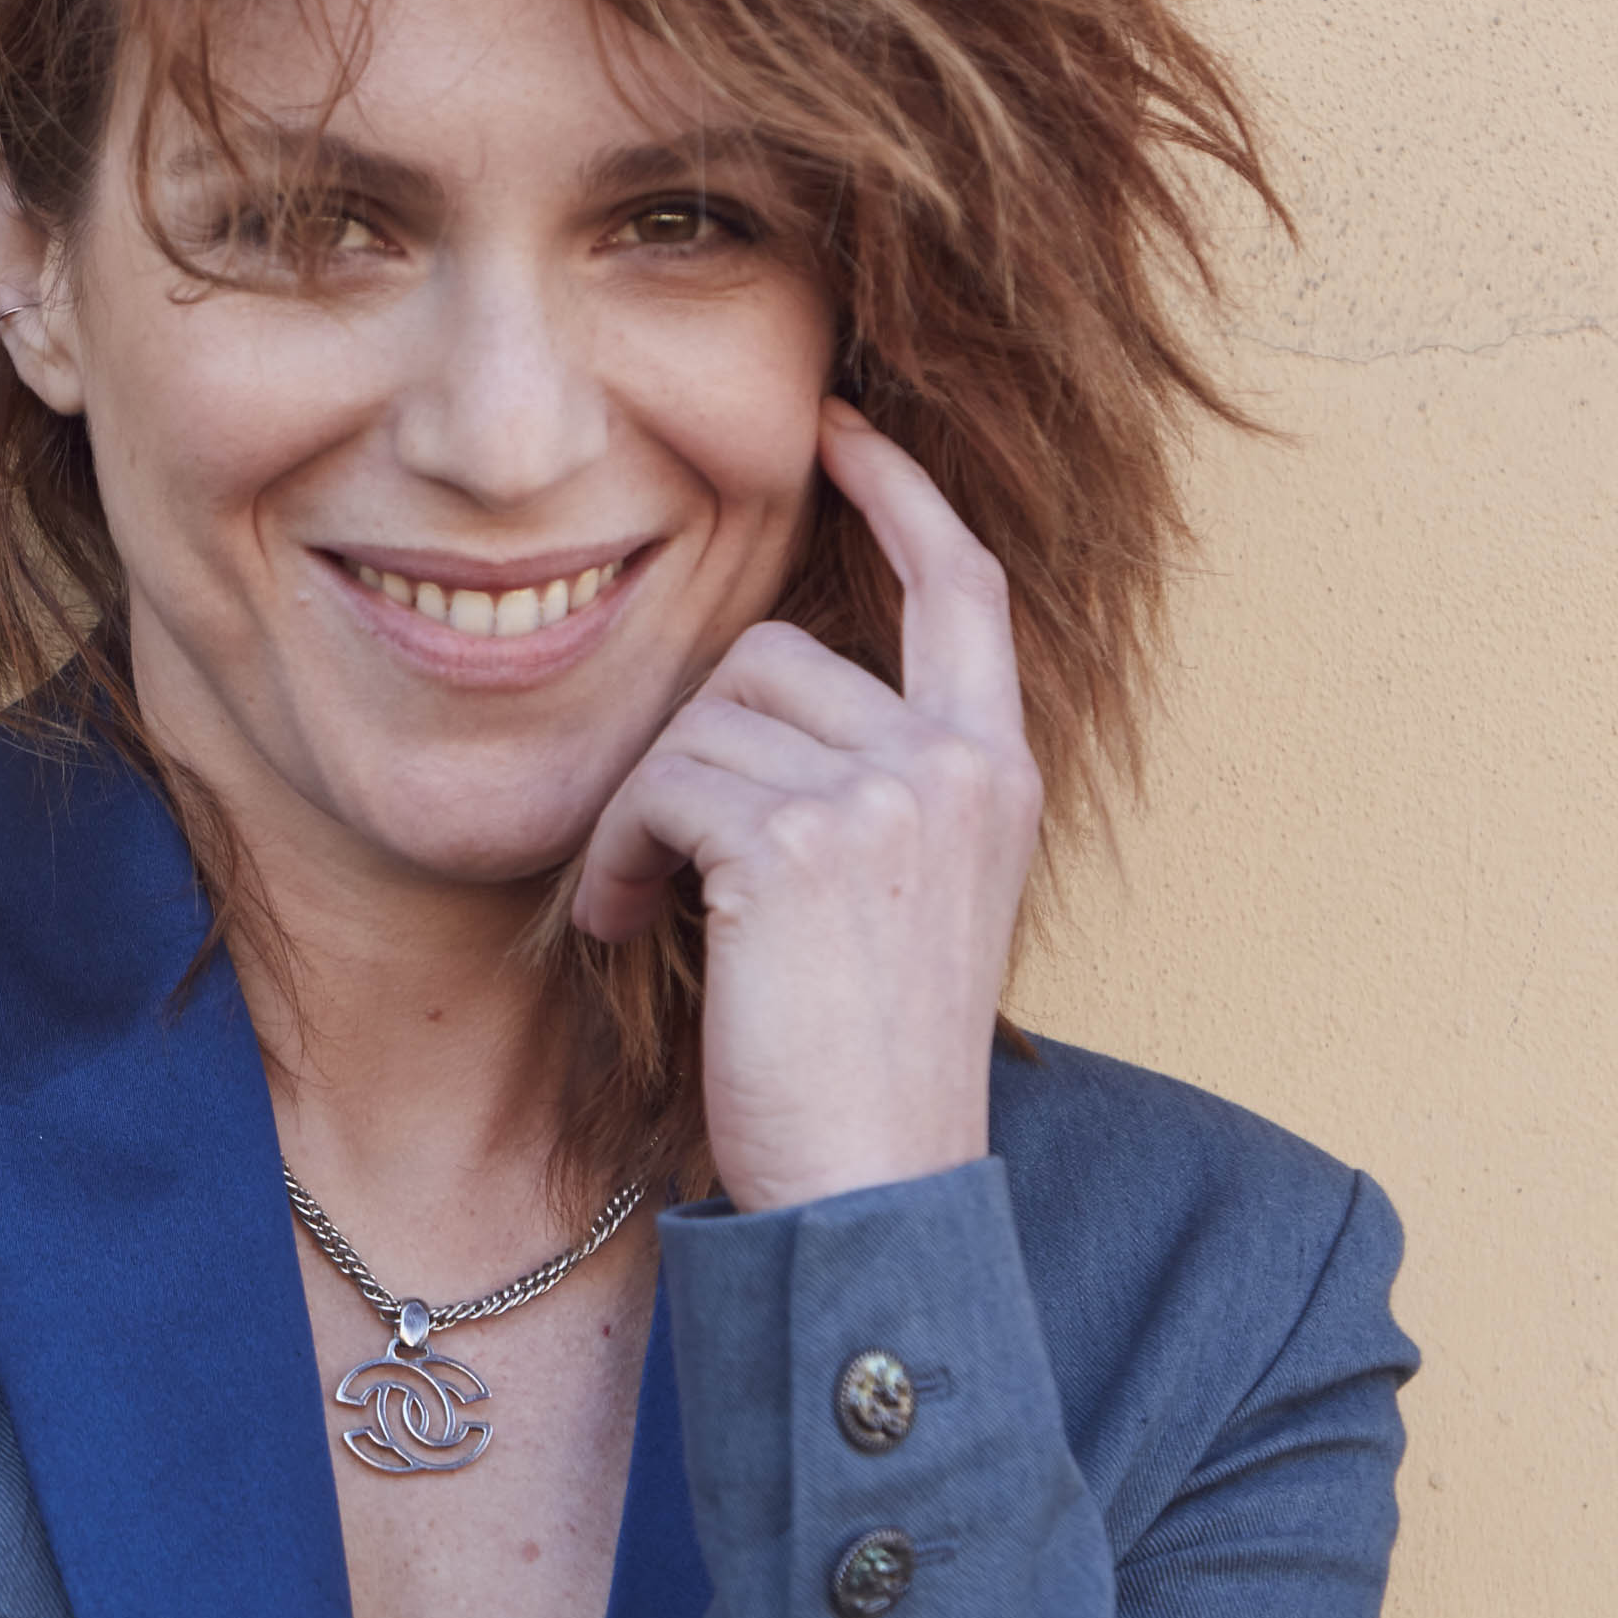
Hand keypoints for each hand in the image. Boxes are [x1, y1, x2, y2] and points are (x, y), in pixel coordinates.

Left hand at [572, 396, 1041, 1213]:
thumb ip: (864, 789)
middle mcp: (958, 766)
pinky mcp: (801, 843)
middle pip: (772, 657)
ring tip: (654, 913)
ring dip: (644, 815)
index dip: (901, 496)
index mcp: (996, 772)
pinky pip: (661, 788)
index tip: (838, 428)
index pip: (962, 589)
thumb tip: (753, 697)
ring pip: (702, 722)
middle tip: (664, 862)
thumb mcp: (897, 902)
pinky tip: (634, 931)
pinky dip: (621, 857)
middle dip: (690, 749)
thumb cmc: (861, 1066)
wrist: (876, 1189)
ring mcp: (889, 797)